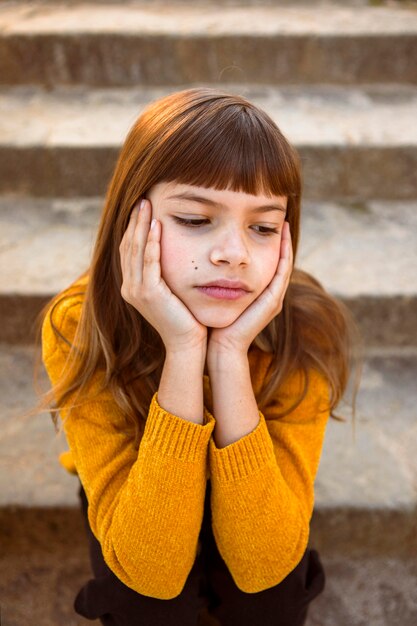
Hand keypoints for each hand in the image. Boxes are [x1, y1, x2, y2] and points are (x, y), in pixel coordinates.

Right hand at [119, 199, 206, 352]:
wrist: (187, 345)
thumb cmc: (186, 319)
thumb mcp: (172, 292)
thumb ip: (166, 274)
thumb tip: (172, 253)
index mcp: (133, 287)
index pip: (130, 250)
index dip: (134, 228)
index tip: (141, 208)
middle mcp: (130, 287)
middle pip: (128, 246)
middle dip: (134, 221)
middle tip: (142, 198)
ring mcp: (136, 291)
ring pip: (135, 250)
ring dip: (140, 225)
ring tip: (146, 204)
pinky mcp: (149, 293)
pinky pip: (149, 262)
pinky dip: (151, 242)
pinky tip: (157, 225)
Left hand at [207, 221, 292, 359]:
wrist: (220, 346)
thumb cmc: (214, 322)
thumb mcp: (217, 294)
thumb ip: (217, 279)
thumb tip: (205, 258)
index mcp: (259, 293)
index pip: (269, 263)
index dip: (270, 243)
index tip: (265, 223)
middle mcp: (271, 295)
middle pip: (281, 261)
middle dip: (282, 240)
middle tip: (282, 217)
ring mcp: (274, 298)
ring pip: (285, 264)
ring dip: (286, 243)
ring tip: (284, 223)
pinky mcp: (273, 301)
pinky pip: (282, 272)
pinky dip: (284, 255)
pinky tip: (281, 238)